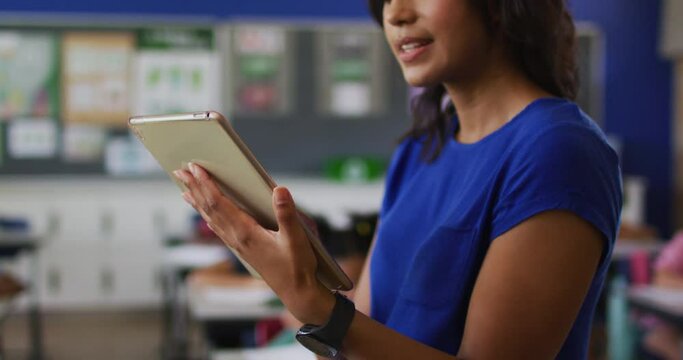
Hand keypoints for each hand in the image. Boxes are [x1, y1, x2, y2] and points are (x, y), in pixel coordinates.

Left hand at [174, 163, 334, 324]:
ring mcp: (237, 245)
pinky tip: (207, 216)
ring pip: (211, 219)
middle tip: (180, 171)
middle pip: (209, 209)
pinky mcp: (242, 249)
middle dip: (195, 188)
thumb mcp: (296, 238)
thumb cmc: (297, 266)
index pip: (219, 203)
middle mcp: (236, 238)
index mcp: (245, 232)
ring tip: (185, 190)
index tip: (195, 168)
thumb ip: (287, 213)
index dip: (206, 184)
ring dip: (198, 202)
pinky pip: (219, 229)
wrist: (296, 292)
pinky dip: (209, 217)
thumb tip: (279, 190)